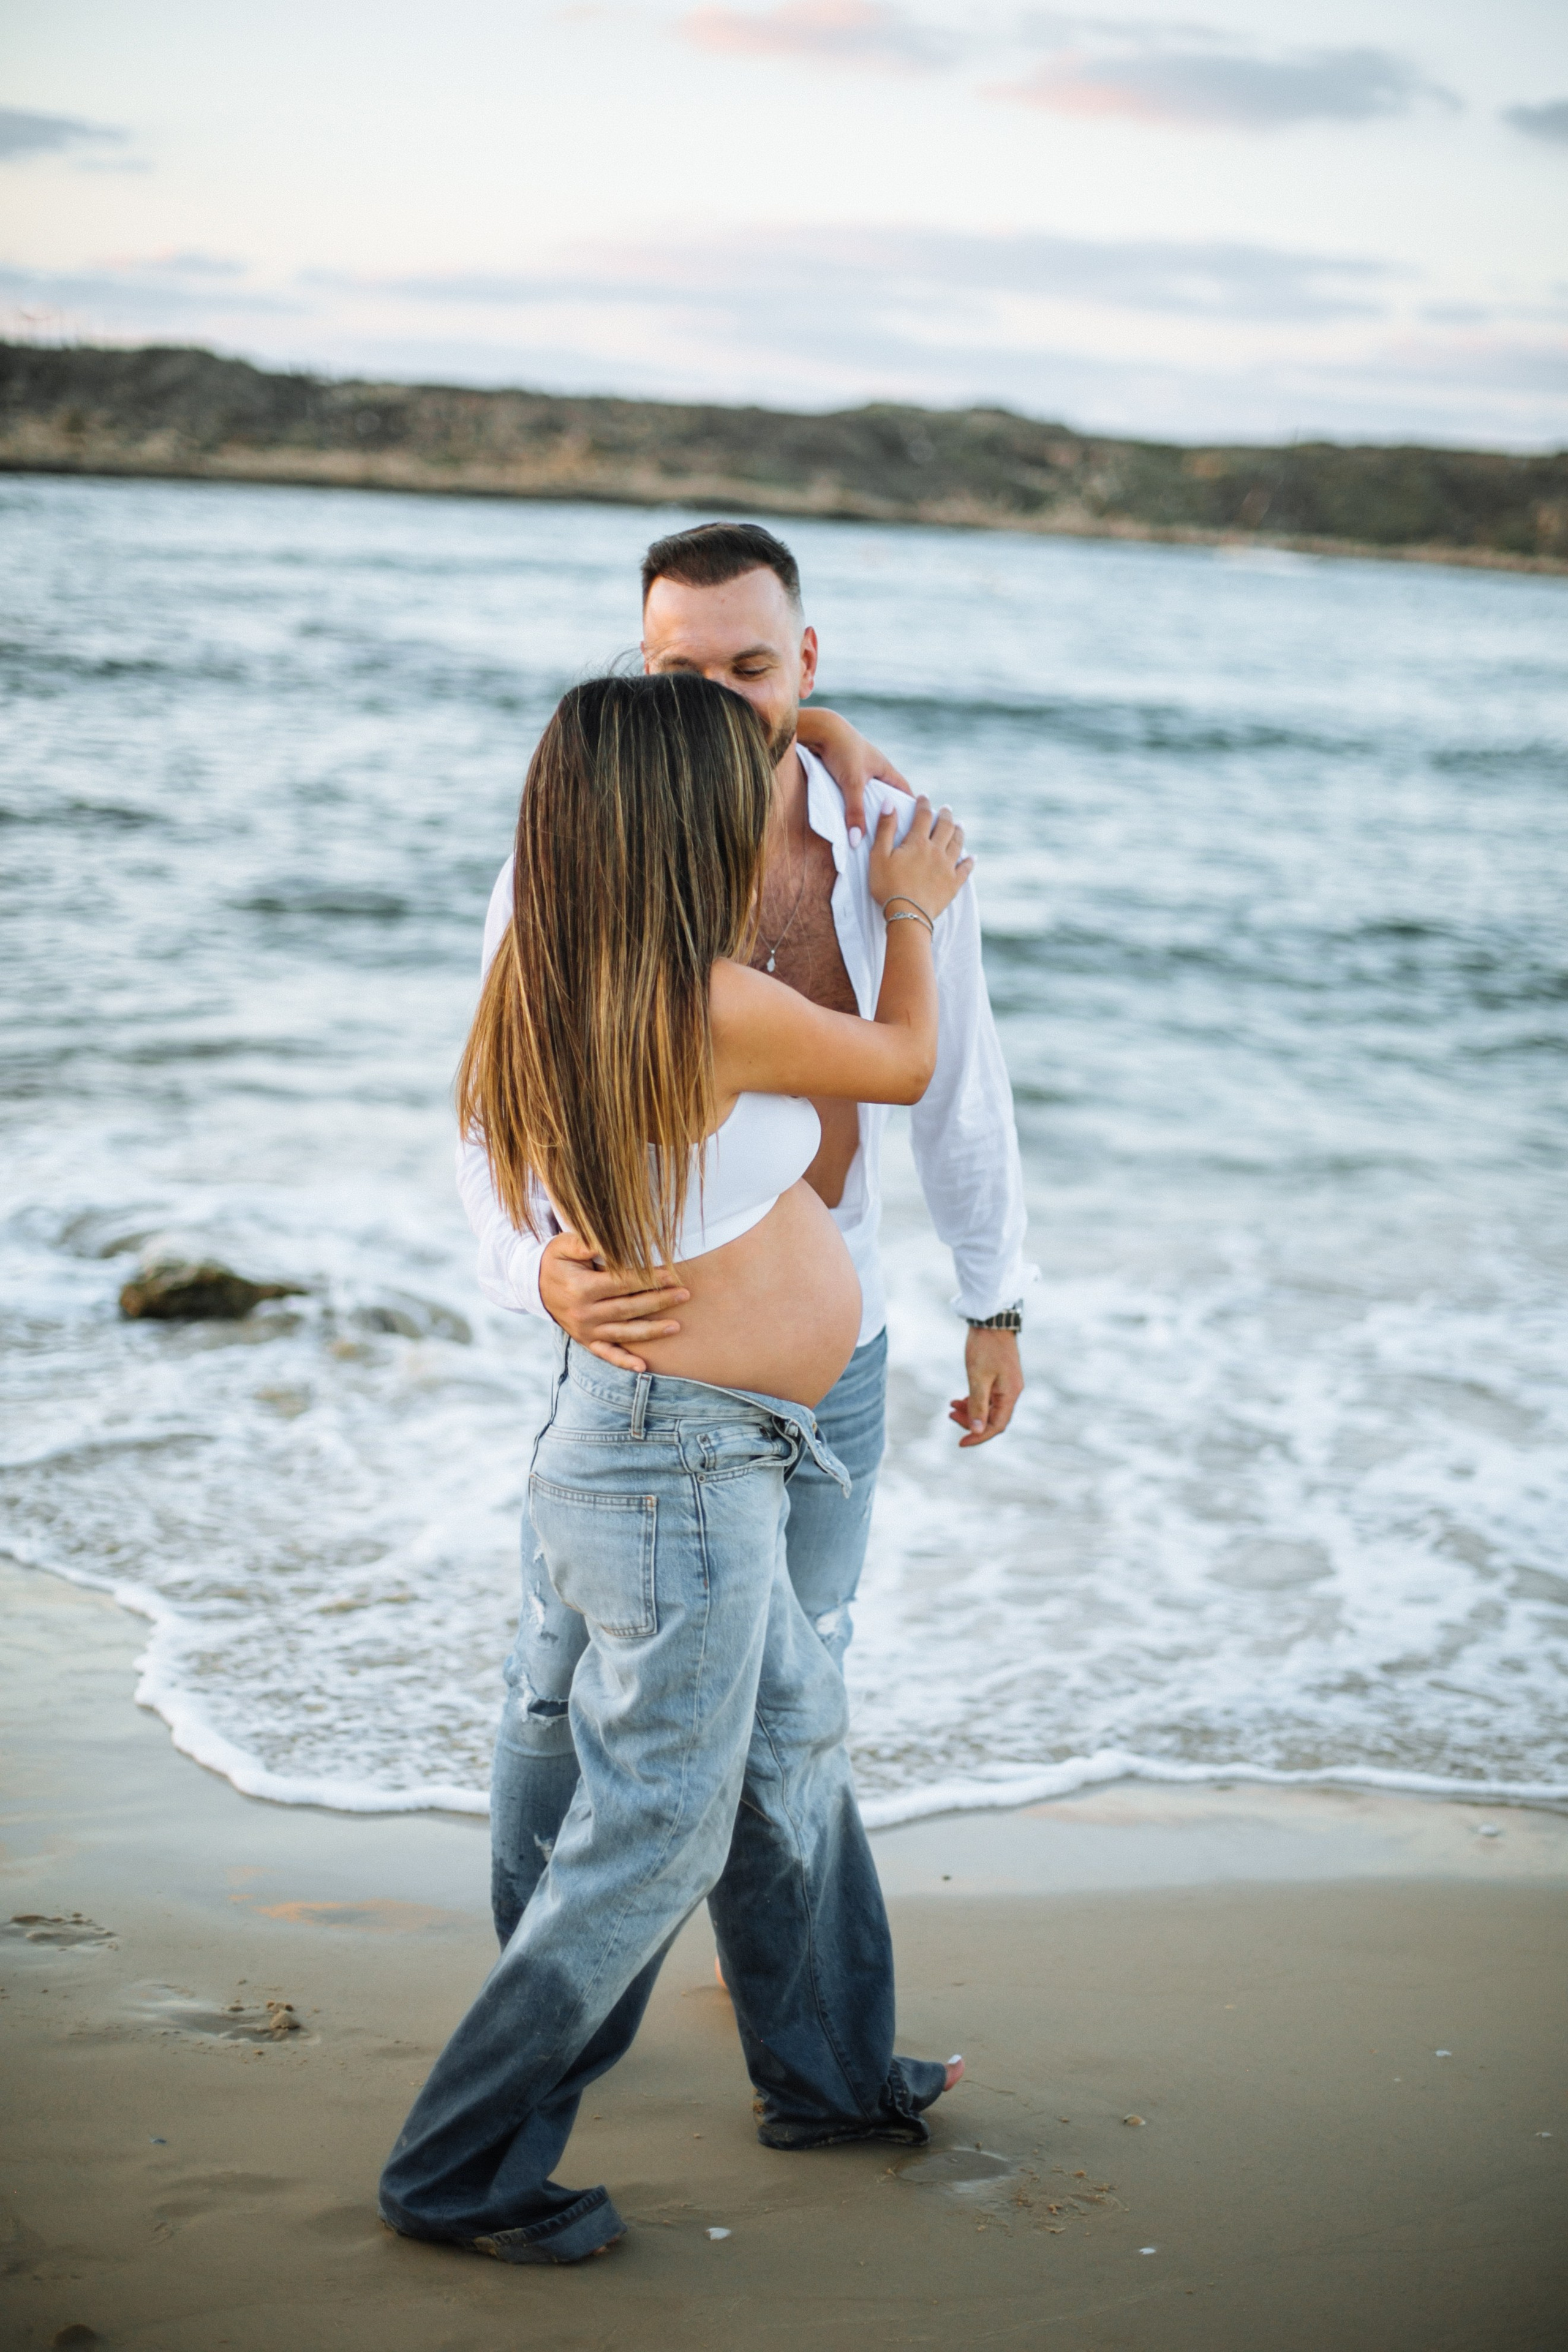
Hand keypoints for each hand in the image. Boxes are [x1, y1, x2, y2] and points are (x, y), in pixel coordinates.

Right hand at [538, 1231, 687, 1372]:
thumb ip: (584, 1243)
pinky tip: (643, 1367)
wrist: (535, 1286)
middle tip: (684, 1294)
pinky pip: (606, 1355)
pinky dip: (624, 1362)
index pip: (621, 1284)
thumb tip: (605, 1240)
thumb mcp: (563, 1246)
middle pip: (628, 1308)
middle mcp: (584, 1314)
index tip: (671, 1274)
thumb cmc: (556, 1261)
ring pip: (624, 1333)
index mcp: (580, 1289)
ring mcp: (585, 1331)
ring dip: (651, 1331)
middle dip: (658, 1301)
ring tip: (676, 1326)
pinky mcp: (586, 1341)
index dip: (647, 1279)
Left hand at [795, 705, 912, 839]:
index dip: (910, 806)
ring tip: (868, 830)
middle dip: (888, 812)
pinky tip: (846, 816)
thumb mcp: (852, 783)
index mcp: (885, 768)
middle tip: (890, 835)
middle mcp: (874, 768)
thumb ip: (855, 812)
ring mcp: (859, 768)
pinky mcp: (843, 769)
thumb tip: (857, 841)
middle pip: (886, 794)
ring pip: (868, 793)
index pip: (904, 790)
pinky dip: (852, 803)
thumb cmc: (841, 751)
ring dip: (867, 808)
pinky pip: (852, 791)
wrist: (818, 729)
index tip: (915, 824)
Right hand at [870, 795, 972, 922]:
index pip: (923, 816)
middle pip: (945, 826)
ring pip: (958, 843)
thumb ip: (885, 829)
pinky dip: (970, 861)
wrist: (907, 915)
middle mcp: (936, 850)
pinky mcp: (953, 883)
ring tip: (959, 825)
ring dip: (959, 832)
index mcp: (917, 842)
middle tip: (946, 809)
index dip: (924, 804)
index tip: (924, 797)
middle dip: (945, 814)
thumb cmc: (888, 886)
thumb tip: (890, 803)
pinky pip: (965, 869)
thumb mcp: (878, 855)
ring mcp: (947, 867)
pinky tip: (972, 857)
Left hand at [948, 1327, 1022, 1446]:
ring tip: (951, 1407)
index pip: (996, 1426)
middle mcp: (1012, 1392)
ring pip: (989, 1407)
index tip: (960, 1443)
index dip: (978, 1436)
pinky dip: (973, 1400)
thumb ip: (977, 1404)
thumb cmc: (985, 1348)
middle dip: (970, 1422)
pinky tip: (959, 1399)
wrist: (991, 1320)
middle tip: (950, 1416)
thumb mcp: (977, 1377)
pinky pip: (988, 1397)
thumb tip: (976, 1430)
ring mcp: (1006, 1384)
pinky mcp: (1000, 1377)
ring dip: (970, 1410)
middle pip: (992, 1418)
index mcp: (1010, 1394)